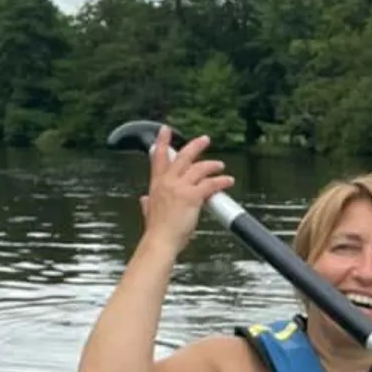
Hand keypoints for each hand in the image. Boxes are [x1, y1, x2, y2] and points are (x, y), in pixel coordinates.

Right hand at [138, 126, 234, 256]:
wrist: (160, 241)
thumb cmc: (157, 231)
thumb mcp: (148, 213)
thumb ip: (147, 204)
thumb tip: (144, 200)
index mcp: (156, 184)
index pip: (158, 157)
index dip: (162, 142)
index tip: (165, 130)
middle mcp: (167, 182)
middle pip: (182, 156)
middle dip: (195, 146)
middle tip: (204, 139)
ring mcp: (180, 187)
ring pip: (199, 168)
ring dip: (212, 165)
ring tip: (220, 165)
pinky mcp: (192, 196)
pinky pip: (210, 184)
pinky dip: (221, 181)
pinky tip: (228, 181)